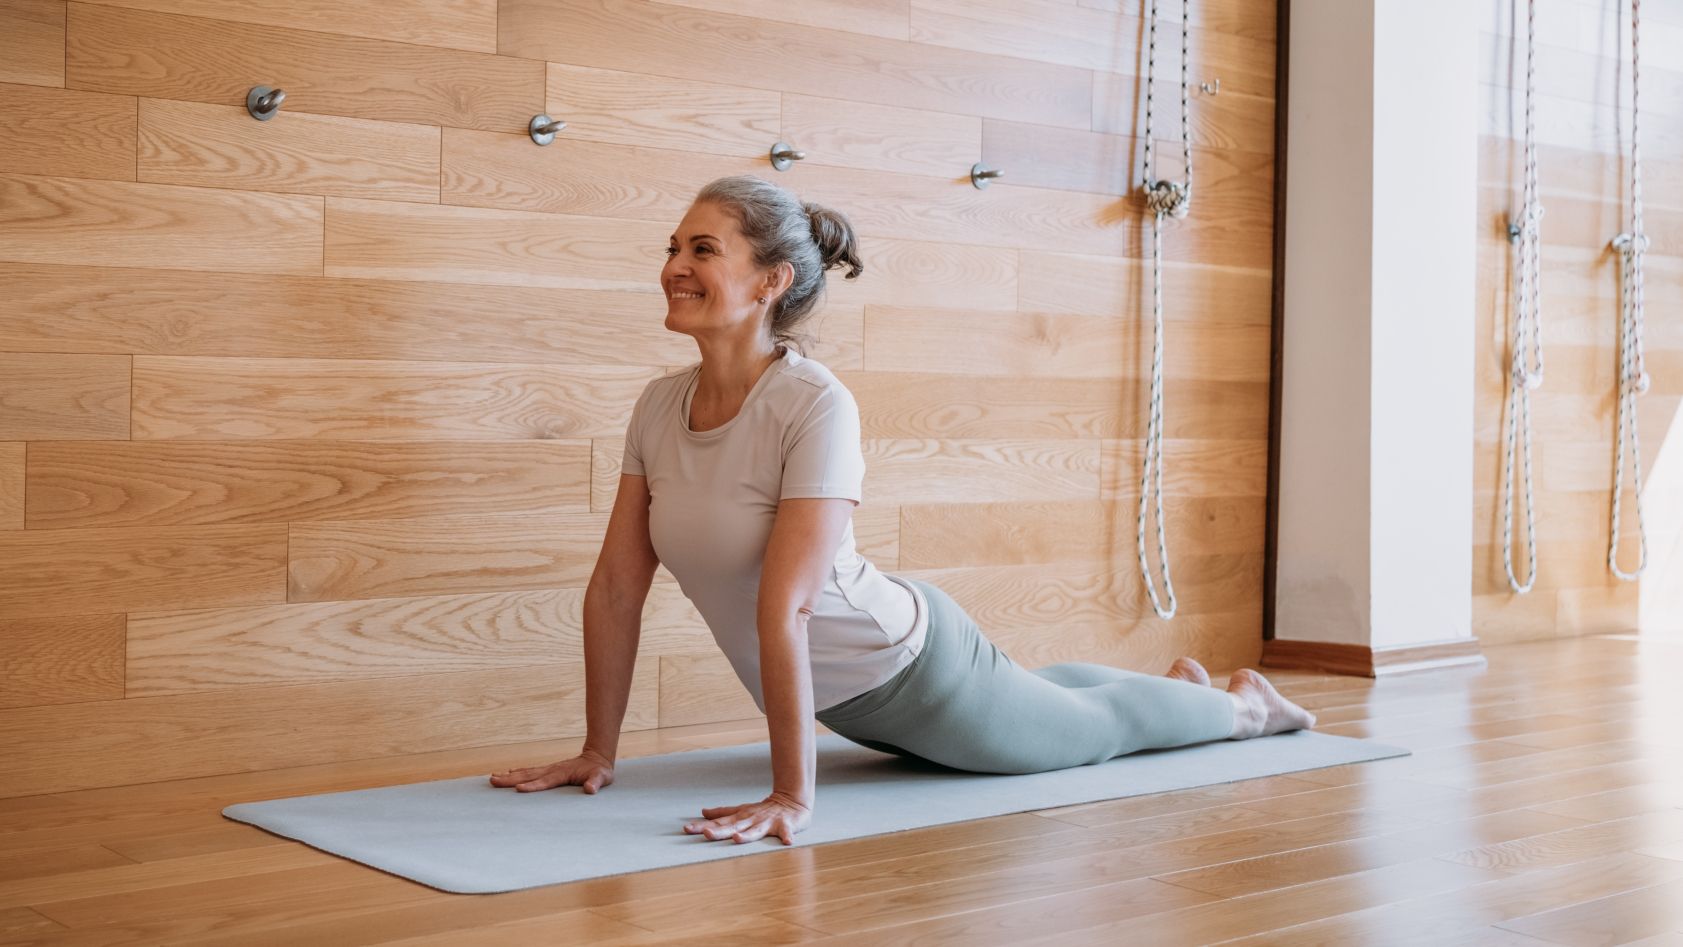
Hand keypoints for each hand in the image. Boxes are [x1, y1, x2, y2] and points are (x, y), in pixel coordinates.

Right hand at [488, 750, 613, 792]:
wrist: (597, 757)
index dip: (533, 786)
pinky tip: (508, 774)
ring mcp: (549, 769)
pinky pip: (530, 771)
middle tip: (493, 780)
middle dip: (511, 779)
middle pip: (529, 775)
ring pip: (526, 772)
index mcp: (563, 773)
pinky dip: (518, 773)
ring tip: (493, 778)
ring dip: (510, 776)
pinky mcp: (548, 770)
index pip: (545, 781)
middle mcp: (553, 770)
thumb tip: (590, 789)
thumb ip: (595, 783)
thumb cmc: (600, 771)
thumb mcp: (602, 778)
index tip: (518, 789)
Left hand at [683, 791, 810, 844]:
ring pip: (755, 831)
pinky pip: (786, 832)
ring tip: (737, 838)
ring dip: (747, 835)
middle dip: (719, 831)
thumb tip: (703, 812)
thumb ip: (723, 813)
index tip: (687, 829)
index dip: (703, 826)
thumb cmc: (764, 809)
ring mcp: (767, 823)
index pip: (719, 822)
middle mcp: (751, 820)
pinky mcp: (784, 825)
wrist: (792, 801)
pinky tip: (787, 842)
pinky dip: (787, 836)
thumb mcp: (742, 810)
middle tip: (705, 832)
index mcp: (740, 818)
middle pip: (733, 827)